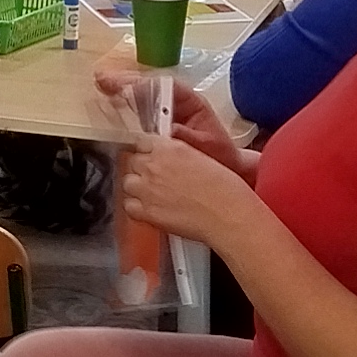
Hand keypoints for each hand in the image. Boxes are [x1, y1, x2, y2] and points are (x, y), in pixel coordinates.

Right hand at [87, 68, 242, 172]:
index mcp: (190, 102)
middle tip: (102, 79)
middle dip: (125, 81)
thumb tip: (162, 128)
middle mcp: (177, 102)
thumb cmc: (218, 155)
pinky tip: (111, 101)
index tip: (123, 85)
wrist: (226, 169)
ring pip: (142, 95)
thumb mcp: (203, 145)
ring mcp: (167, 112)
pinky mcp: (160, 125)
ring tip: (102, 84)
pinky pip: (141, 111)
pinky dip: (125, 105)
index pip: (163, 86)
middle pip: (148, 86)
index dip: (142, 84)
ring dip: (122, 89)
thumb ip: (183, 136)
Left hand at [114, 131, 258, 246]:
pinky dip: (136, 209)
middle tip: (156, 180)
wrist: (228, 214)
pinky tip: (151, 210)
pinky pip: (129, 206)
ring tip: (154, 196)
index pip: (142, 142)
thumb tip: (168, 159)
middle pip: (132, 162)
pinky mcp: (147, 212)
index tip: (151, 158)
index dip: (147, 152)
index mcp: (170, 148)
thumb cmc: (224, 189)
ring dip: (137, 188)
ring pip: (128, 183)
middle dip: (142, 170)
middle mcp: (155, 165)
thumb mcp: (201, 157)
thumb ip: (178, 154)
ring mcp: (147, 189)